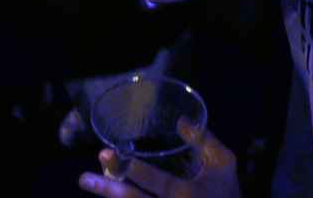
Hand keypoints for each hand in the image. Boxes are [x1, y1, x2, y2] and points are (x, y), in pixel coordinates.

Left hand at [77, 121, 239, 197]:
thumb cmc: (227, 194)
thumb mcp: (224, 164)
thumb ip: (204, 141)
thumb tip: (181, 121)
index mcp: (188, 195)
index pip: (157, 182)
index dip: (134, 170)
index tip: (108, 156)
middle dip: (108, 190)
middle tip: (84, 178)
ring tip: (90, 182)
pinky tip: (108, 195)